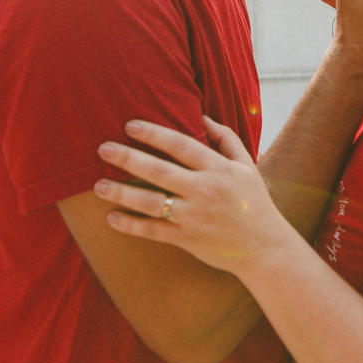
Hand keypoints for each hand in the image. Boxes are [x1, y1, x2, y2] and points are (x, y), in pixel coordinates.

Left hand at [94, 117, 296, 275]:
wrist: (264, 247)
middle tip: (103, 148)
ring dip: (122, 193)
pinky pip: (154, 231)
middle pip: (160, 171)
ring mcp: (194, 217)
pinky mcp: (187, 239)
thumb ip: (225, 138)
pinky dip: (132, 225)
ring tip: (98, 185)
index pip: (181, 145)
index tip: (130, 125)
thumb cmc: (254, 201)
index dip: (154, 134)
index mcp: (219, 169)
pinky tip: (111, 217)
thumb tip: (200, 115)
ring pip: (151, 203)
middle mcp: (205, 191)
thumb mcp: (246, 165)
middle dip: (128, 158)